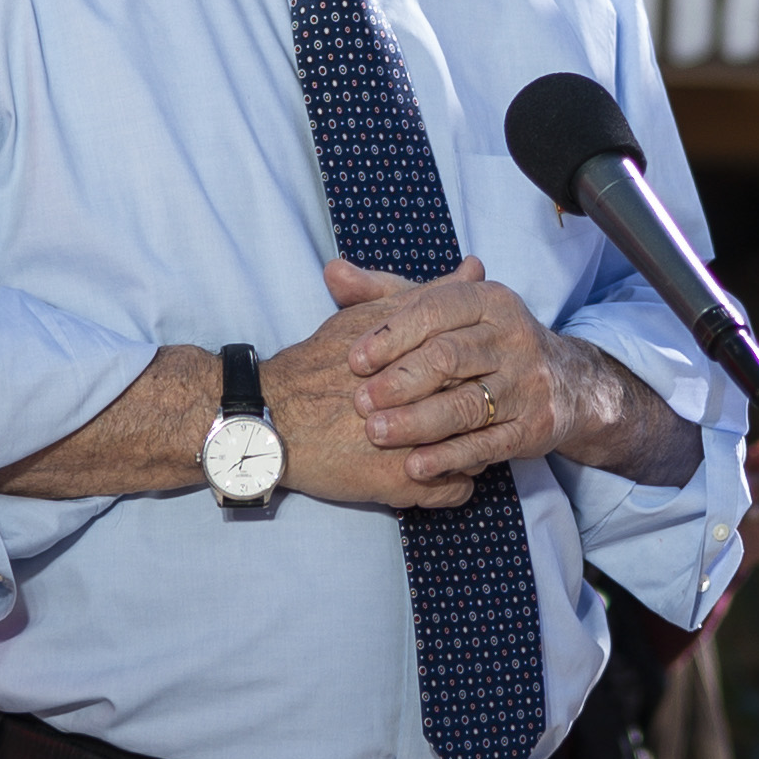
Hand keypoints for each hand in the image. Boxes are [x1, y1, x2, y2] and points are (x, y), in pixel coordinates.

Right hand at [258, 292, 471, 509]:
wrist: (273, 417)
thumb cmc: (319, 364)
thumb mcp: (373, 317)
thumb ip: (427, 295)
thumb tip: (475, 268)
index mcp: (425, 360)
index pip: (481, 367)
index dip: (476, 374)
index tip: (463, 378)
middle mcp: (428, 402)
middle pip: (485, 409)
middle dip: (478, 410)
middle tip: (454, 411)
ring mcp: (419, 446)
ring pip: (478, 453)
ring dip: (466, 448)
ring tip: (439, 441)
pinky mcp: (405, 485)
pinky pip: (458, 490)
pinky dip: (451, 483)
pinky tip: (430, 470)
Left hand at [344, 259, 586, 486]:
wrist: (565, 382)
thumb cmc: (482, 341)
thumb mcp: (443, 311)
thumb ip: (385, 293)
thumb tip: (334, 272)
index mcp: (490, 300)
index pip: (436, 310)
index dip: (391, 335)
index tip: (354, 360)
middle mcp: (514, 336)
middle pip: (449, 357)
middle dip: (400, 381)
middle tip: (360, 402)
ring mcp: (528, 383)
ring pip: (467, 404)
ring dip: (418, 422)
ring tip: (378, 433)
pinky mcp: (534, 426)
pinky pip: (488, 443)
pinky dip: (449, 456)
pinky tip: (414, 465)